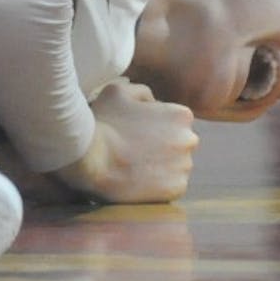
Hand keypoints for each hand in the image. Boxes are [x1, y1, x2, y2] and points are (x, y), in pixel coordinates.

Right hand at [53, 80, 197, 202]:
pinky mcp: (176, 189)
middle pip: (179, 143)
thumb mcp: (118, 91)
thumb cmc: (103, 122)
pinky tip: (137, 179)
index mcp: (181, 115)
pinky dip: (157, 185)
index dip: (154, 125)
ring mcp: (184, 166)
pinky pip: (171, 186)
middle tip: (134, 149)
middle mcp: (189, 140)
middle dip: (162, 146)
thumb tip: (152, 101)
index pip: (174, 121)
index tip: (136, 131)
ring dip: (160, 165)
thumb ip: (142, 92)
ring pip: (176, 166)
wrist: (90, 157)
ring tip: (134, 166)